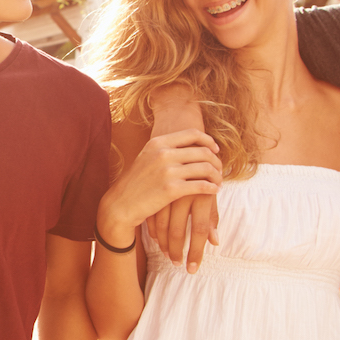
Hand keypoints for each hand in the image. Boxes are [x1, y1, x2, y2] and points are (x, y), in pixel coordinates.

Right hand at [145, 85, 219, 270]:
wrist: (120, 204)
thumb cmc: (136, 183)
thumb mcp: (146, 159)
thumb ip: (165, 150)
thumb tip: (191, 146)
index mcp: (157, 143)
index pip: (192, 134)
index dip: (208, 141)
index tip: (215, 150)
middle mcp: (163, 153)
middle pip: (203, 151)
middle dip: (216, 161)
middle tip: (219, 170)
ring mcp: (167, 171)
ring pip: (205, 168)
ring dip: (216, 175)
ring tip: (217, 182)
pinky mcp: (171, 190)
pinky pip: (201, 186)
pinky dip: (211, 188)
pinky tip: (213, 191)